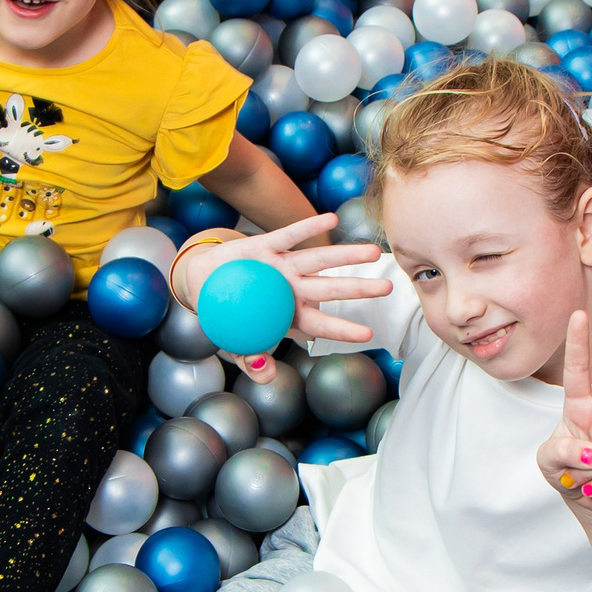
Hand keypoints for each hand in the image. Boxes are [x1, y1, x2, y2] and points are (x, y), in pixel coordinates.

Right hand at [168, 215, 388, 381]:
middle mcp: (293, 288)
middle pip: (330, 288)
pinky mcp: (266, 246)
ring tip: (371, 252)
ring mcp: (283, 266)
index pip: (321, 323)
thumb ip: (252, 362)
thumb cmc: (228, 317)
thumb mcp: (238, 345)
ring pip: (319, 259)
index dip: (342, 329)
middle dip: (359, 288)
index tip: (367, 334)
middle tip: (387, 287)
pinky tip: (331, 218)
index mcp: (290, 314)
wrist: (203, 284)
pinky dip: (308, 227)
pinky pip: (290, 235)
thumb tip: (267, 373)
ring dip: (345, 256)